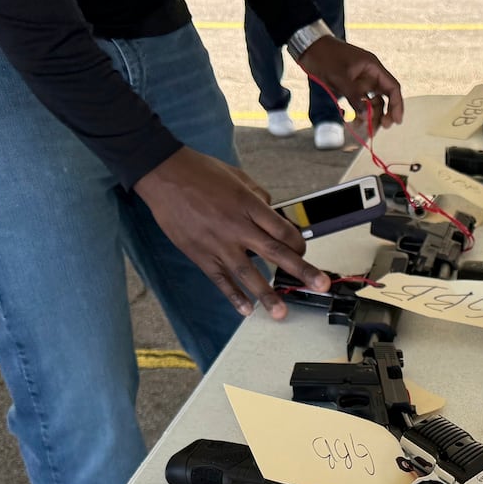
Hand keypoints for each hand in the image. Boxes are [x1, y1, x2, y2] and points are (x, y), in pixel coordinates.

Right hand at [134, 148, 329, 318]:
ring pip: (248, 273)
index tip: (303, 250)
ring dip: (267, 294)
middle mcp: (236, 226)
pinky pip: (220, 279)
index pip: (283, 231)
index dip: (299, 243)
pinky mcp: (200, 254)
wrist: (162, 174)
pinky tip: (246, 309)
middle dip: (301, 271)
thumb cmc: (200, 172)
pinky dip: (233, 296)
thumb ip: (258, 197)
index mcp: (248, 205)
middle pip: (275, 253)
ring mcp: (218, 243)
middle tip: (320, 285)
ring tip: (281, 312)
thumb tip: (273, 212)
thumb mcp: (237, 177)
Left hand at [295, 36, 404, 134]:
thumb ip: (353, 96)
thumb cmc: (325, 56)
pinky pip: (360, 103)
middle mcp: (370, 75)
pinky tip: (354, 121)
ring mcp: (361, 82)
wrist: (309, 48)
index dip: (397, 105)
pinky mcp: (351, 87)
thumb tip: (364, 115)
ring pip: (372, 103)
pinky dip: (359, 113)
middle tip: (379, 127)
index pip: (392, 87)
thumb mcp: (340, 77)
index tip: (396, 121)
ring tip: (361, 127)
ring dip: (370, 116)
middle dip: (383, 114)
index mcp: (373, 68)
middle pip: (385, 98)